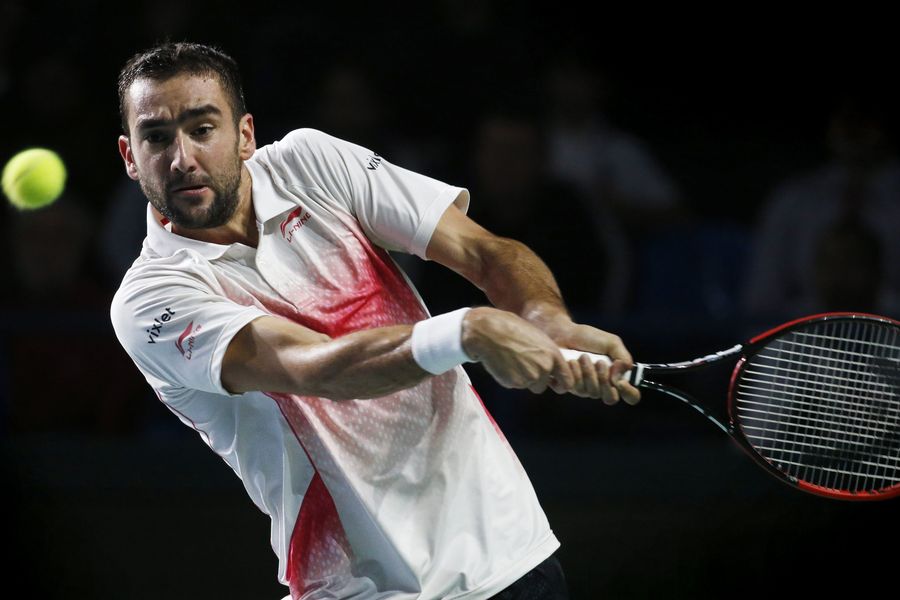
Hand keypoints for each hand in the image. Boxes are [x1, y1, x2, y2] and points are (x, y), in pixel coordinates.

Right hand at [461, 307, 575, 393]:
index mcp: (553, 355)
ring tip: (512, 361)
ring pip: (528, 385)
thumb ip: (547, 354)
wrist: (489, 332)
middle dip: (535, 380)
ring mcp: (529, 377)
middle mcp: (544, 368)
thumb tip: (551, 368)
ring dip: (522, 379)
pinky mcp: (514, 383)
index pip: (567, 381)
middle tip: (522, 366)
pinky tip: (504, 363)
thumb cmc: (512, 329)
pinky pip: (515, 385)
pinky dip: (510, 378)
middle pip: (543, 385)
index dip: (561, 384)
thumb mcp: (537, 337)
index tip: (554, 383)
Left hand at [526, 309, 640, 404]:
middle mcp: (602, 386)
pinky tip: (570, 362)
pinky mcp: (567, 386)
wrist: (562, 333)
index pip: (631, 396)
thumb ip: (623, 357)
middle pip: (610, 398)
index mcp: (616, 377)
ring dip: (588, 372)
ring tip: (582, 356)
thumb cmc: (587, 337)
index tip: (622, 382)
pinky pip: (574, 389)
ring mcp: (584, 388)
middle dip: (604, 379)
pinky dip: (573, 373)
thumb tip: (620, 378)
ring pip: (591, 392)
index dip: (629, 393)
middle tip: (599, 362)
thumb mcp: (611, 343)